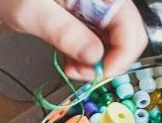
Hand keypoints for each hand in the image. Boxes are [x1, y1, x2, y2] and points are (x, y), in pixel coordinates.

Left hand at [0, 0, 146, 78]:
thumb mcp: (30, 10)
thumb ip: (63, 32)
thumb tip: (94, 56)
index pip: (131, 30)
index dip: (120, 59)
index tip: (96, 76)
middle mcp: (105, 1)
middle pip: (128, 38)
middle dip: (109, 63)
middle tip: (80, 73)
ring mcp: (98, 8)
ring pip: (116, 42)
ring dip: (98, 63)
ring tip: (71, 68)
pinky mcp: (88, 16)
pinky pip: (100, 40)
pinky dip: (89, 56)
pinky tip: (70, 59)